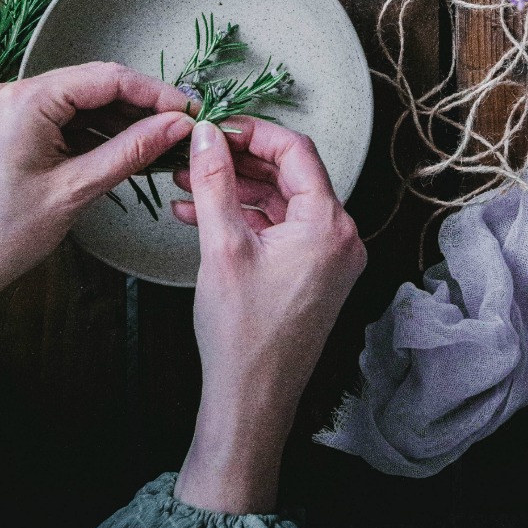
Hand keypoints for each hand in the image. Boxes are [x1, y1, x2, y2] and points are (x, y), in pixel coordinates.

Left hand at [0, 63, 193, 355]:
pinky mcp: (8, 127)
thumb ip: (130, 151)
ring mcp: (8, 108)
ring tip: (161, 142)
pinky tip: (124, 150)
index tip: (190, 111)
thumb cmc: (3, 236)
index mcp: (26, 100)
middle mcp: (13, 92)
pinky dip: (94, 132)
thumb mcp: (75, 190)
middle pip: (94, 85)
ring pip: (80, 102)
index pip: (107, 78)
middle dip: (140, 105)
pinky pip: (62, 118)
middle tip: (182, 128)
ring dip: (120, 119)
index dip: (154, 92)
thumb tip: (177, 126)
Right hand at [172, 118, 365, 514]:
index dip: (253, 132)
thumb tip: (207, 134)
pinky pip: (280, 228)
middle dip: (239, 159)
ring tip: (188, 180)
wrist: (251, 400)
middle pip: (290, 173)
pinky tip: (199, 214)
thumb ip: (214, 181)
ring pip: (281, 201)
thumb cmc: (242, 334)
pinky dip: (244, 217)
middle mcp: (339, 237)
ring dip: (236, 188)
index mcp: (328, 225)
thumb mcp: (222, 245)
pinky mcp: (312, 274)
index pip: (296, 151)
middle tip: (199, 149)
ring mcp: (328, 258)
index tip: (216, 126)